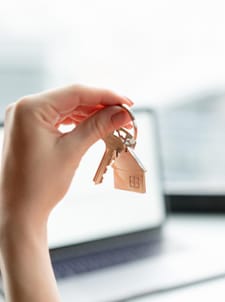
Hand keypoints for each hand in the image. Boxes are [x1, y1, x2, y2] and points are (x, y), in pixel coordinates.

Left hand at [0, 85, 133, 301]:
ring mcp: (27, 118)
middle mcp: (26, 108)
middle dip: (102, 106)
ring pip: (69, 108)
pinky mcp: (31, 129)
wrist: (18, 211)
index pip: (76, 92)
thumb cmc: (37, 185)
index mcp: (30, 108)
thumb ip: (99, 127)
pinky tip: (98, 127)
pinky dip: (81, 122)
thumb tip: (122, 113)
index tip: (128, 103)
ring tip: (117, 124)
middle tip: (126, 116)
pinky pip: (61, 118)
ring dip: (94, 114)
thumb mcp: (73, 151)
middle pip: (73, 98)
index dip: (106, 95)